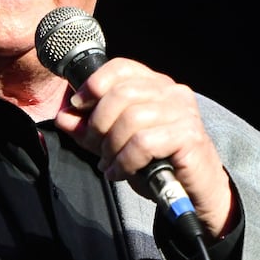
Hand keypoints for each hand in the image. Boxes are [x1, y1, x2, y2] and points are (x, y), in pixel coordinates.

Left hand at [52, 57, 235, 241]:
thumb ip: (91, 130)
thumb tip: (64, 116)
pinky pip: (144, 143)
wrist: (195, 192)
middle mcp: (172, 91)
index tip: (78, 105)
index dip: (94, 84)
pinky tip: (121, 172)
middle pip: (121, 94)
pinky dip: (125, 161)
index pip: (121, 67)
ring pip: (131, 119)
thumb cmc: (157, 163)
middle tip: (95, 147)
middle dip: (98, 124)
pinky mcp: (189, 135)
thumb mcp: (117, 144)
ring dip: (112, 146)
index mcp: (155, 85)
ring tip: (111, 164)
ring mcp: (183, 112)